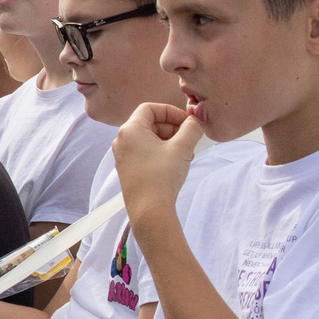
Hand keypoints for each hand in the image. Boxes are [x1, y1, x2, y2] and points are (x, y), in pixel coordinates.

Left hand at [110, 101, 203, 230]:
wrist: (150, 210)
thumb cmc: (162, 176)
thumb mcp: (182, 147)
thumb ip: (192, 128)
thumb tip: (197, 119)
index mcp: (130, 129)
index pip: (150, 108)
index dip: (171, 111)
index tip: (187, 122)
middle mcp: (122, 141)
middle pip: (150, 123)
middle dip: (172, 128)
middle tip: (190, 138)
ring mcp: (123, 156)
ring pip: (149, 139)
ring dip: (170, 141)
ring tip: (187, 153)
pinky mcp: (127, 170)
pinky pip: (145, 153)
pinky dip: (161, 152)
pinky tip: (177, 163)